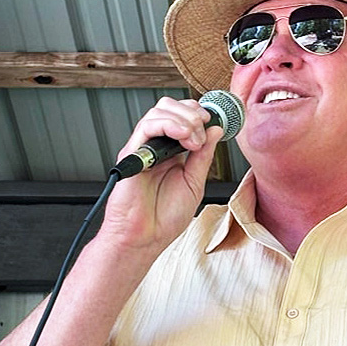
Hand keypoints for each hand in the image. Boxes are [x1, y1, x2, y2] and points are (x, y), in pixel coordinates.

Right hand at [98, 96, 224, 255]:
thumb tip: (214, 131)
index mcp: (171, 152)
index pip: (182, 116)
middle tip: (203, 131)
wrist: (145, 238)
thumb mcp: (194, 183)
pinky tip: (183, 138)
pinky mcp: (132, 154)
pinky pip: (146, 126)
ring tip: (194, 141)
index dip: (199, 113)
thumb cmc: (163, 218)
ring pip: (159, 111)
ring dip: (184, 119)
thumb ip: (203, 157)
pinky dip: (168, 125)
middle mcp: (156, 146)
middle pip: (169, 107)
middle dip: (192, 112)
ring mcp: (143, 148)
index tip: (214, 122)